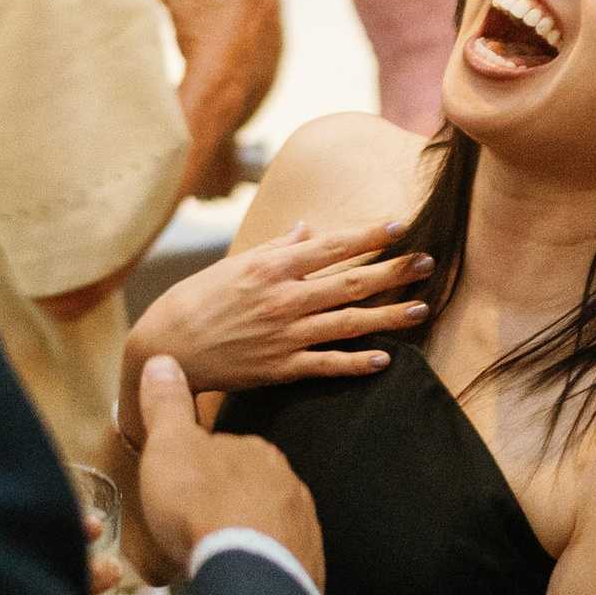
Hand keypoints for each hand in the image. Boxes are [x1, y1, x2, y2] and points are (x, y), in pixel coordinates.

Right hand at [118, 221, 431, 415]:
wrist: (166, 348)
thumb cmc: (196, 300)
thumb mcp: (234, 265)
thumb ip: (276, 248)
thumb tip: (307, 229)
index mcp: (272, 266)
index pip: (332, 246)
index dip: (370, 236)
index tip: (401, 226)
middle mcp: (284, 298)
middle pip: (352, 282)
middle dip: (395, 271)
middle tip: (428, 262)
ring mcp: (285, 335)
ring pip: (349, 323)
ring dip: (390, 316)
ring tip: (422, 309)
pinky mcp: (281, 368)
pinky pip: (328, 364)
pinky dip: (357, 362)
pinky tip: (384, 358)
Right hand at [131, 353, 326, 591]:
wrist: (247, 576)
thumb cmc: (202, 508)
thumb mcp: (170, 446)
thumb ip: (167, 405)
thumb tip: (163, 360)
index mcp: (255, 451)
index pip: (223, 451)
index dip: (195, 471)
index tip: (178, 491)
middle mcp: (287, 482)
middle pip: (246, 488)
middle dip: (222, 504)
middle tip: (190, 529)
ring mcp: (301, 525)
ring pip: (264, 524)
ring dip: (241, 536)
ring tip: (211, 557)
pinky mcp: (306, 564)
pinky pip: (278, 559)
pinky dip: (258, 564)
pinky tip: (236, 576)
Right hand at [163, 0, 282, 194]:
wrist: (216, 98)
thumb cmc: (200, 48)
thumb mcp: (179, 13)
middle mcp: (274, 8)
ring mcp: (280, 36)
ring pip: (272, 10)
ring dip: (252, 9)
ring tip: (225, 20)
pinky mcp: (278, 61)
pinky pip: (270, 40)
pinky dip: (253, 38)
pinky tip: (230, 50)